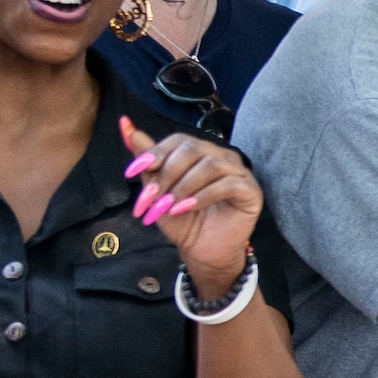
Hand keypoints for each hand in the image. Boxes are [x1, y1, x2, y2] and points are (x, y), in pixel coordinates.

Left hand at [120, 116, 264, 296]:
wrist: (200, 251)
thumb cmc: (181, 219)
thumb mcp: (156, 187)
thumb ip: (146, 158)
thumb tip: (125, 126)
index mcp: (200, 152)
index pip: (178, 140)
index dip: (155, 153)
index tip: (133, 172)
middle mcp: (221, 156)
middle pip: (193, 150)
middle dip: (167, 174)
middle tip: (152, 199)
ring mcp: (239, 172)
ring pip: (210, 165)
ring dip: (183, 186)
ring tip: (169, 207)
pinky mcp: (251, 191)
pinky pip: (228, 185)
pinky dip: (203, 196)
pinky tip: (186, 208)